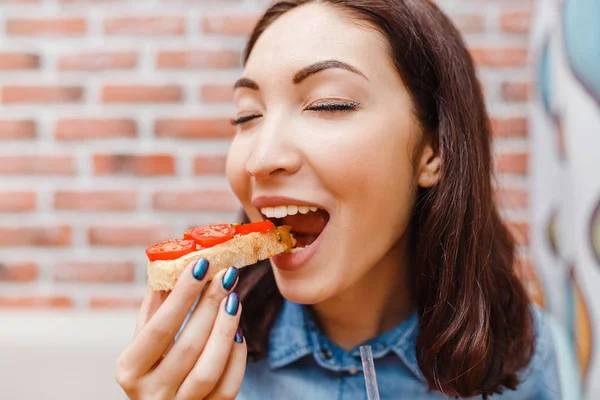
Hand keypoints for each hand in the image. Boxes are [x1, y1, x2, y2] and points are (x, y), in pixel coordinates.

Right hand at [116, 260, 246, 398]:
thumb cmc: (153, 365)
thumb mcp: (145, 338)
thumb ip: (156, 304)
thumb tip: (172, 260)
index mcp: (129, 369)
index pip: (159, 328)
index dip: (182, 296)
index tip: (201, 265)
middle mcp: (150, 393)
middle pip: (188, 346)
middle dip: (210, 306)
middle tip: (227, 275)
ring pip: (209, 369)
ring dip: (225, 329)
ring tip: (234, 300)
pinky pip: (227, 387)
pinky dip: (236, 358)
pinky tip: (238, 333)